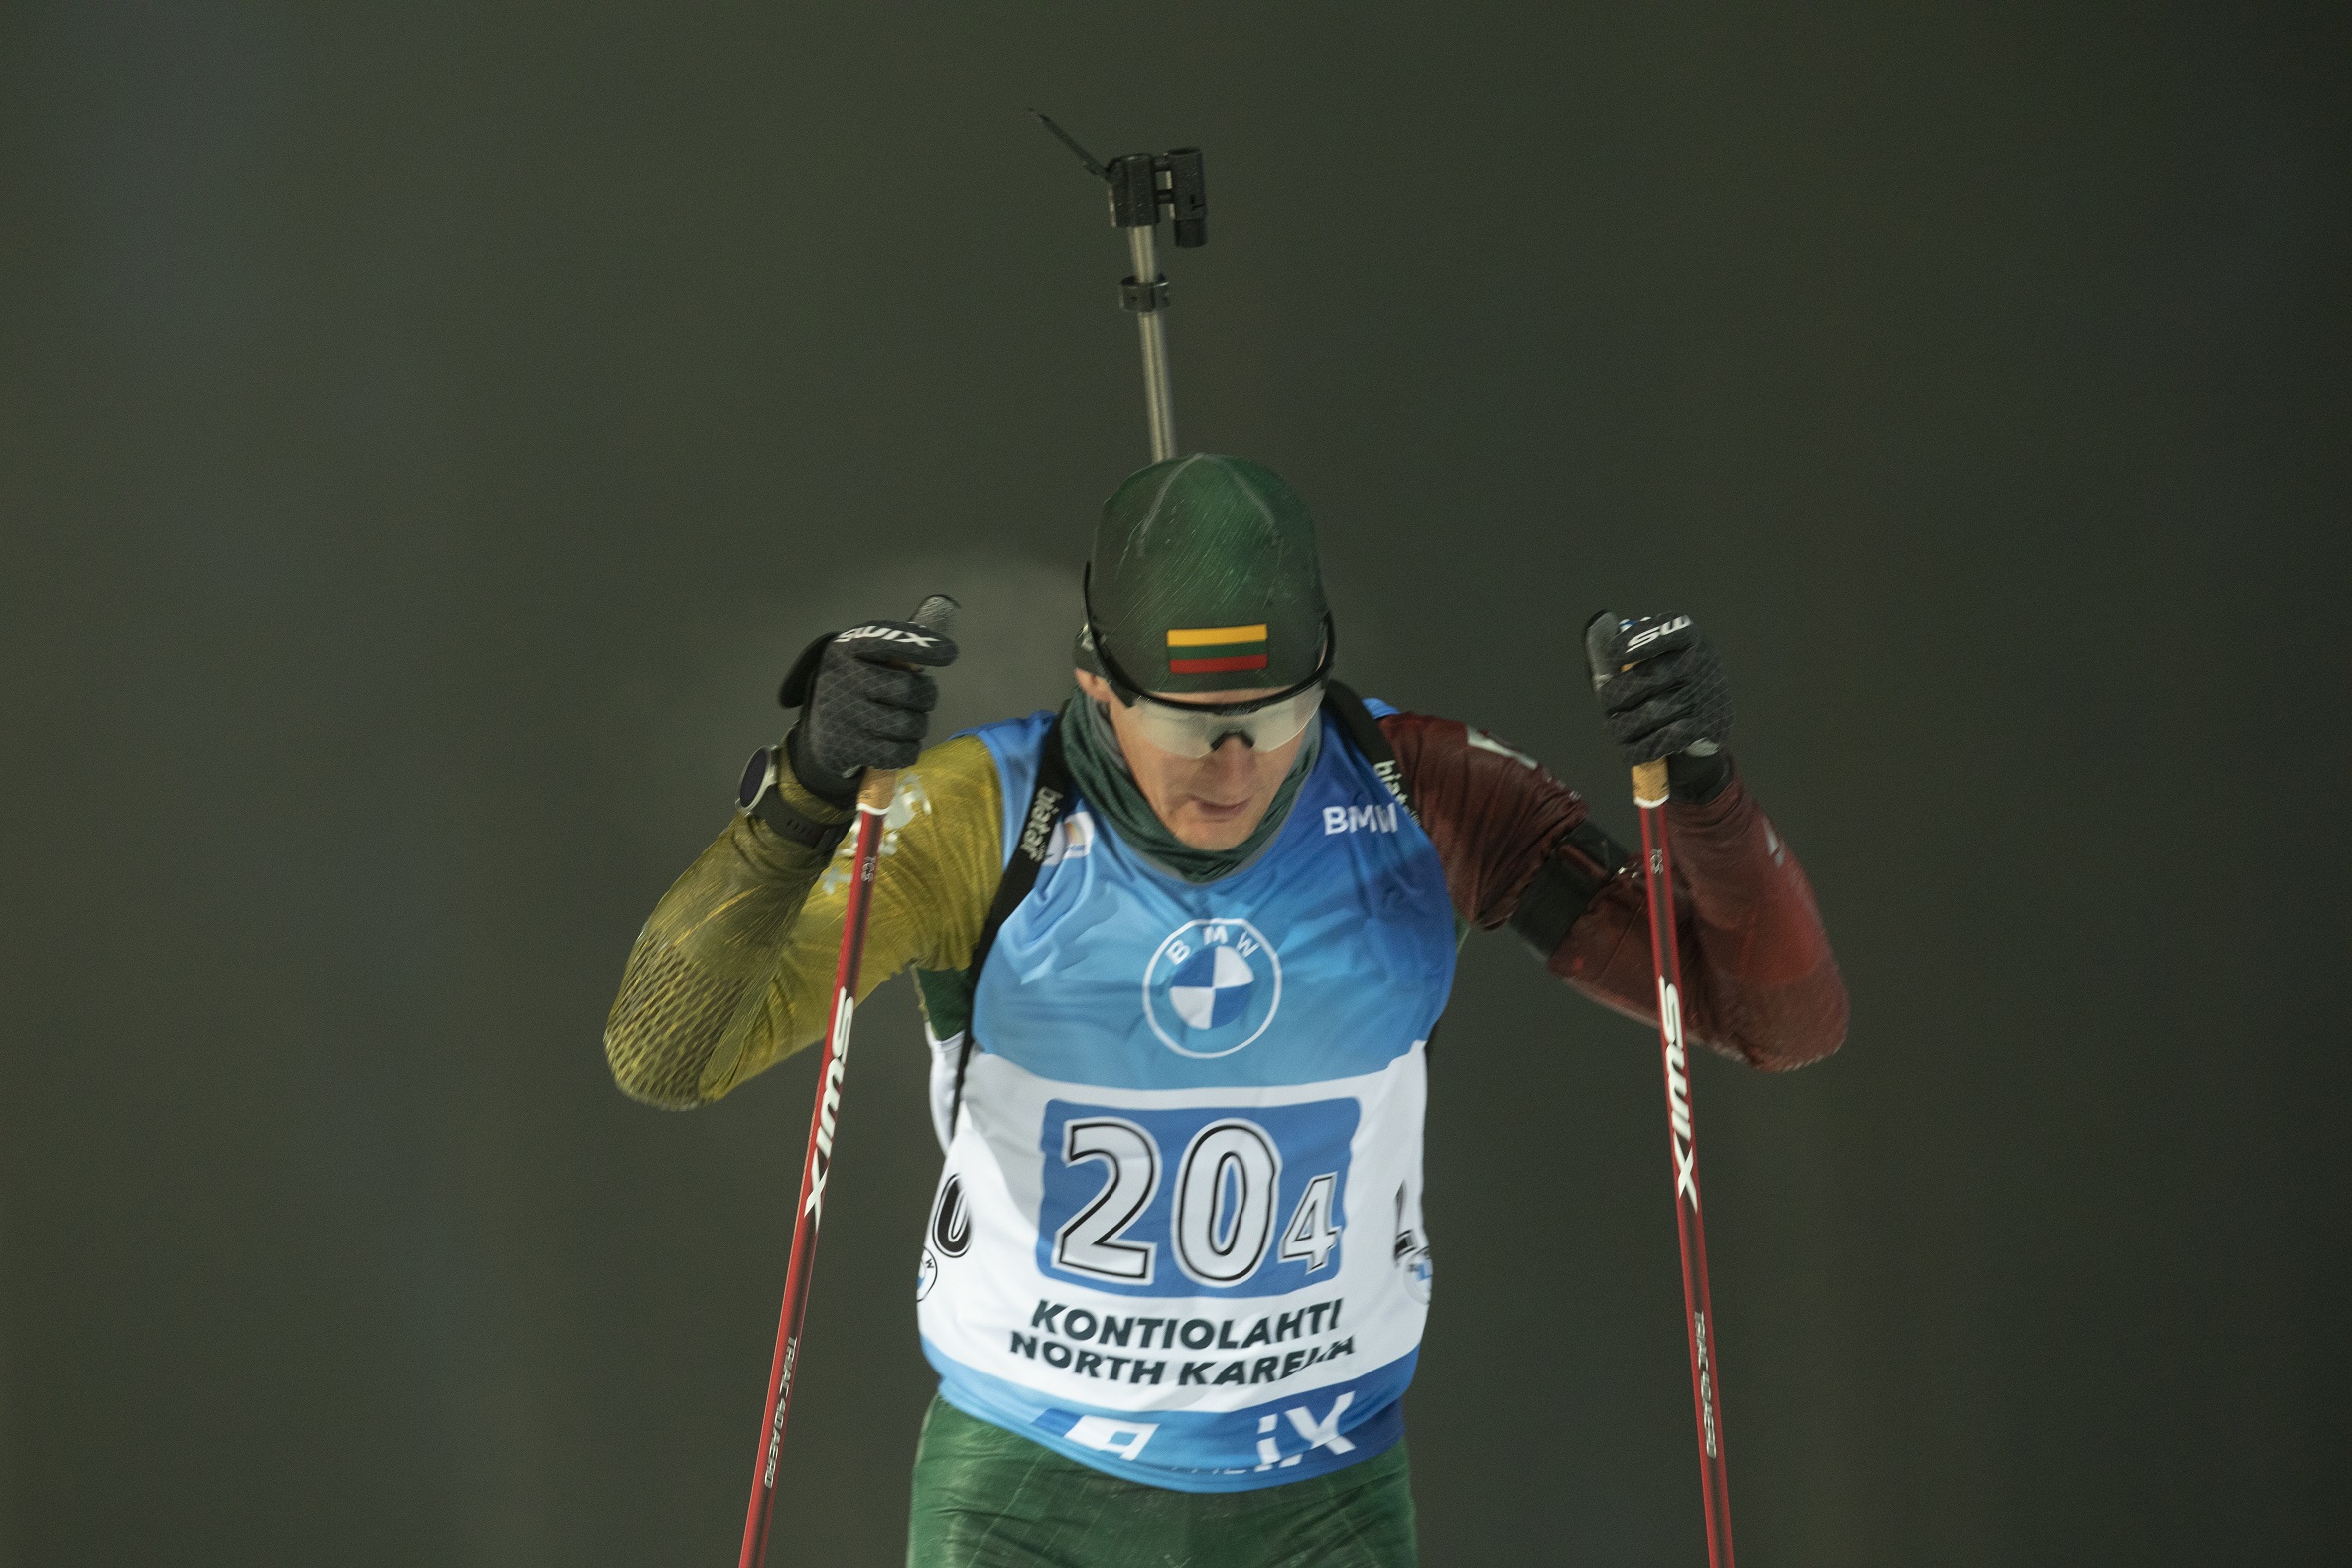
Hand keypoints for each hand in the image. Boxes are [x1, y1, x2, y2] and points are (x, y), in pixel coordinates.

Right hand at [778, 619, 959, 803]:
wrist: (820, 725)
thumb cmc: (857, 682)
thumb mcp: (866, 655)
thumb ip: (899, 646)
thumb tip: (943, 646)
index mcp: (848, 648)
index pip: (888, 642)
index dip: (922, 647)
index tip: (951, 653)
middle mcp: (841, 679)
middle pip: (908, 689)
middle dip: (927, 695)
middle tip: (922, 698)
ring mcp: (842, 716)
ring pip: (907, 724)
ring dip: (919, 726)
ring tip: (910, 721)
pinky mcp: (845, 749)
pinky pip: (897, 754)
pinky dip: (909, 750)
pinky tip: (903, 744)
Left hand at [1582, 612, 1733, 801]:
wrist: (1708, 721)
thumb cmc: (1667, 682)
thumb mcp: (1655, 657)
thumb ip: (1626, 647)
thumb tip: (1598, 625)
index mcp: (1687, 636)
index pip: (1663, 632)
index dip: (1634, 643)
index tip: (1612, 657)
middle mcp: (1701, 661)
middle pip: (1648, 678)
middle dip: (1616, 695)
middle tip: (1607, 705)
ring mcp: (1706, 694)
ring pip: (1652, 713)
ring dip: (1623, 726)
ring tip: (1615, 729)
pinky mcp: (1708, 726)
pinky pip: (1664, 740)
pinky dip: (1640, 749)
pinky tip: (1628, 750)